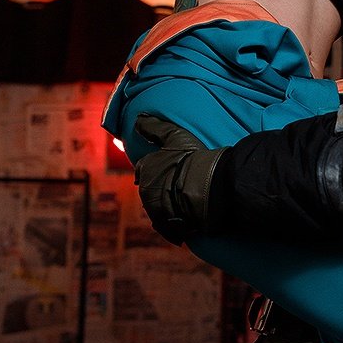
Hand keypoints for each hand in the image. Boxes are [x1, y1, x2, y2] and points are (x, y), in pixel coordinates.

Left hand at [133, 114, 226, 243]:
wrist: (204, 188)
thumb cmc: (191, 160)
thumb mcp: (175, 136)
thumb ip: (154, 127)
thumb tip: (138, 118)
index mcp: (145, 168)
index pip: (143, 168)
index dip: (154, 168)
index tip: (164, 169)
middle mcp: (145, 190)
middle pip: (150, 188)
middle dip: (160, 186)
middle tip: (177, 184)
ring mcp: (154, 209)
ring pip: (158, 206)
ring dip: (167, 204)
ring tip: (185, 200)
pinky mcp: (165, 225)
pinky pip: (167, 224)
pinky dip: (174, 221)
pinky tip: (186, 217)